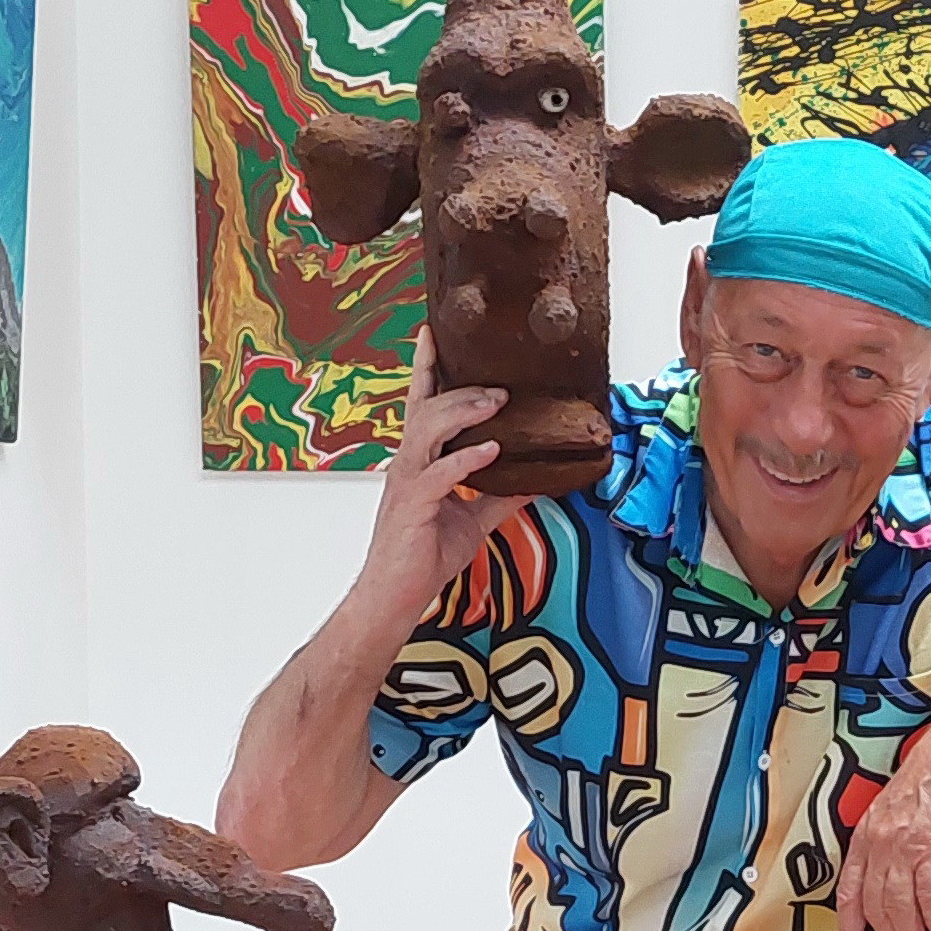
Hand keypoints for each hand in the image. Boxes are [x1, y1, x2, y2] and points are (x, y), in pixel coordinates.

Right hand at [353, 327, 523, 637]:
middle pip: (426, 406)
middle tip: (491, 372)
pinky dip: (465, 459)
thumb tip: (534, 480)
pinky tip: (491, 449)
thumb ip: (499, 495)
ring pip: (428, 430)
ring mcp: (408, 481)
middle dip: (454, 381)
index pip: (424, 404)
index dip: (428, 367)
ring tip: (495, 401)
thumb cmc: (423, 556)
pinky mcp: (414, 506)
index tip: (435, 332)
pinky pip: (439, 474)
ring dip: (463, 411)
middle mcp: (409, 463)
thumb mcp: (474, 519)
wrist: (395, 597)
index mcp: (420, 461)